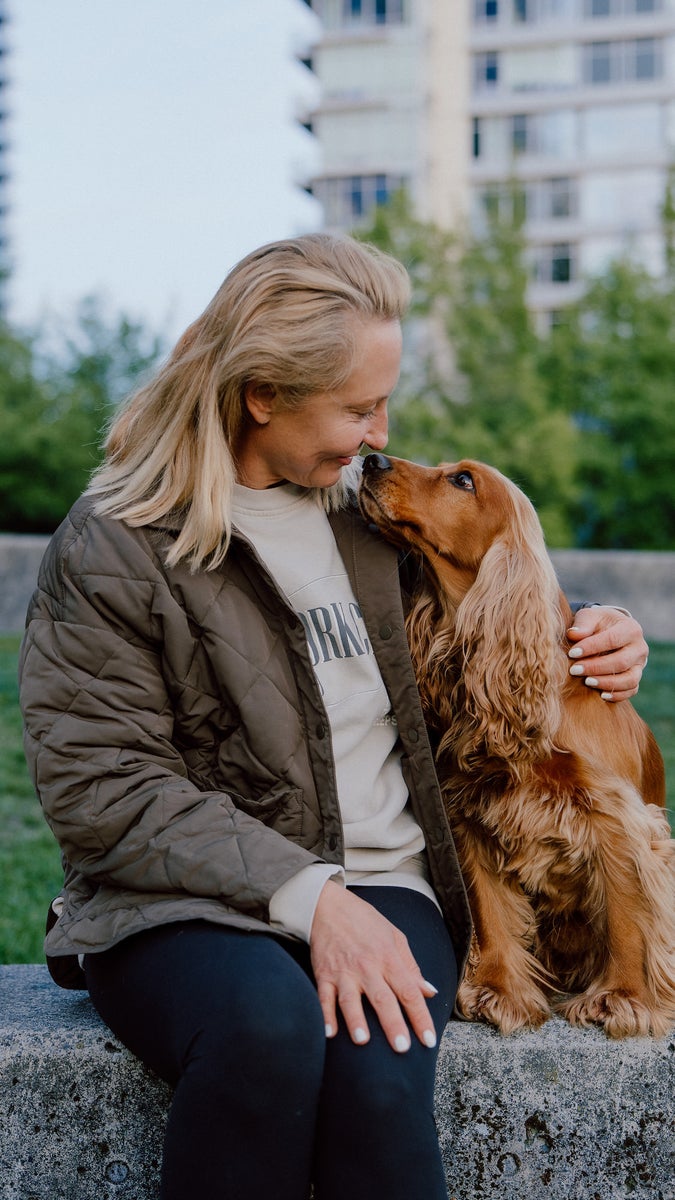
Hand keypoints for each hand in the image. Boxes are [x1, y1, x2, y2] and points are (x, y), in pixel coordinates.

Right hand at [309, 881, 437, 1052]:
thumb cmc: (365, 921)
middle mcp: (367, 966)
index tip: (429, 1040)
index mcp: (389, 958)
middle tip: (402, 1048)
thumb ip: (411, 967)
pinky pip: (323, 997)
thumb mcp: (395, 937)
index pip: (409, 992)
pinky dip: (325, 1015)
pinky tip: (328, 1033)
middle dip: (393, 1024)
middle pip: (383, 998)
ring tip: (362, 1041)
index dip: (420, 1017)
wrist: (330, 905)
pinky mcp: (324, 973)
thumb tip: (429, 992)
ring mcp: (344, 971)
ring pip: (350, 999)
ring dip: (356, 1020)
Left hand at [567, 606, 648, 701]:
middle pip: (621, 662)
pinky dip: (617, 695)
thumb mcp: (590, 617)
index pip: (612, 640)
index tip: (572, 653)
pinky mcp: (636, 677)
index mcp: (631, 628)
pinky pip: (631, 690)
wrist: (610, 631)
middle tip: (574, 670)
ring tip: (587, 682)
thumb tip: (573, 634)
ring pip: (630, 679)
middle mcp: (640, 647)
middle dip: (596, 667)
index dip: (592, 647)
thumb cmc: (598, 623)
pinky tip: (601, 695)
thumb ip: (583, 624)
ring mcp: (640, 664)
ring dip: (607, 683)